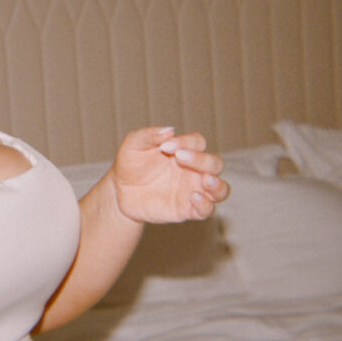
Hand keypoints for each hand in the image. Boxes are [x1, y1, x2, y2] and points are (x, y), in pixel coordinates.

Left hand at [108, 126, 228, 223]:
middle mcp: (194, 170)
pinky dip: (206, 205)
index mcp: (184, 151)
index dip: (186, 142)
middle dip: (202, 160)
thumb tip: (170, 130)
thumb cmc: (130, 164)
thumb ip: (149, 135)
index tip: (165, 146)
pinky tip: (193, 198)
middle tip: (180, 157)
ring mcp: (193, 190)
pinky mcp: (187, 210)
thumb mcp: (133, 144)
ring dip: (217, 185)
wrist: (120, 191)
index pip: (198, 142)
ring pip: (221, 189)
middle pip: (214, 163)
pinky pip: (207, 210)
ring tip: (206, 180)